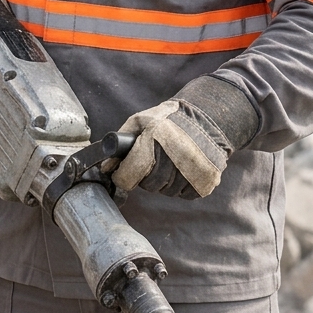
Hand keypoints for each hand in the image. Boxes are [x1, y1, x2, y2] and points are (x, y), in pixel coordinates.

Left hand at [109, 79, 258, 199]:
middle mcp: (174, 157)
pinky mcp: (206, 181)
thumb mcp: (140, 121)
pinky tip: (183, 168)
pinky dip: (181, 185)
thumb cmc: (168, 120)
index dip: (123, 175)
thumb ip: (118, 144)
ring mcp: (192, 171)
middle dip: (145, 176)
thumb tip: (104, 168)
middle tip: (152, 161)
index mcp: (154, 140)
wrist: (207, 118)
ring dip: (163, 181)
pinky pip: (184, 194)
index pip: (128, 175)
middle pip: (148, 186)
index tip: (124, 172)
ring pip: (166, 191)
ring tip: (170, 161)